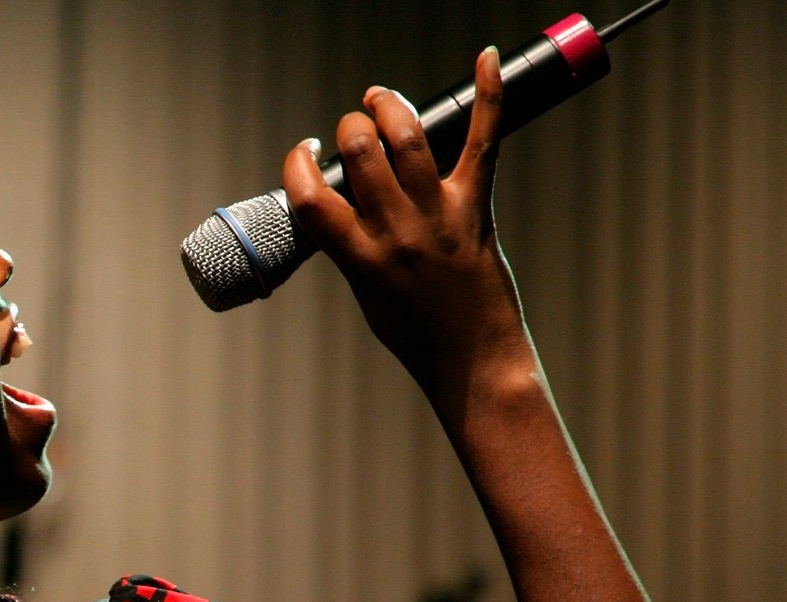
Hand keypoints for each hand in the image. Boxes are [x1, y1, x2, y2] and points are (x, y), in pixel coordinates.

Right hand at [282, 48, 535, 410]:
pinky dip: (488, 93)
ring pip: (407, 138)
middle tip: (353, 129)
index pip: (311, 197)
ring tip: (380, 101)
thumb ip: (350, 246)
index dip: (299, 164)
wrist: (472, 357)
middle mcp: (397, 232)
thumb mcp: (364, 292)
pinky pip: (484, 139)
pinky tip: (487, 59)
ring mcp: (439, 216)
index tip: (307, 153)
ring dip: (388, 106)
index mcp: (360, 259)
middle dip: (349, 128)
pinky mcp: (476, 205)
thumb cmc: (416, 333)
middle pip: (360, 152)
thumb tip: (338, 206)